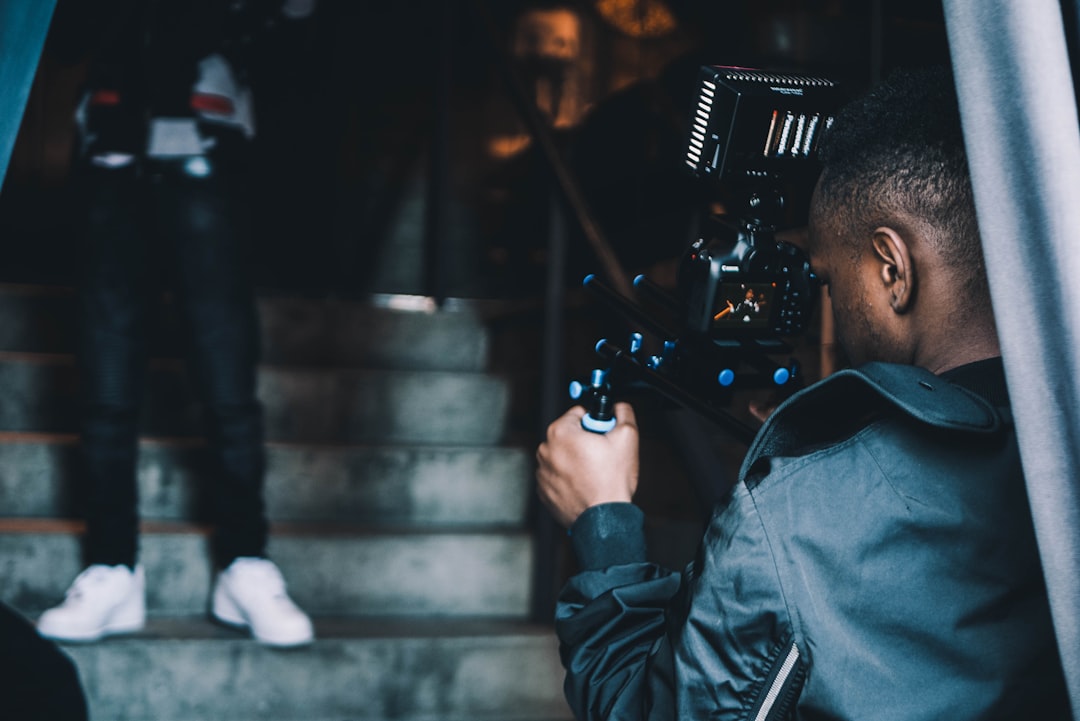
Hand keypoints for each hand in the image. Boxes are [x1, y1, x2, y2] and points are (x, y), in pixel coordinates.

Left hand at [535, 402, 639, 527]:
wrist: (603, 517)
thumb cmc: (611, 481)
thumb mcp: (627, 437)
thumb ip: (623, 413)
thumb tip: (620, 407)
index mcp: (560, 432)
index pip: (577, 413)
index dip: (594, 422)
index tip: (602, 435)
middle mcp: (545, 450)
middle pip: (568, 434)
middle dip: (583, 441)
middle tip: (600, 456)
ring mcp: (542, 472)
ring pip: (562, 455)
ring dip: (575, 460)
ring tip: (593, 473)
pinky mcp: (543, 490)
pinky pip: (557, 475)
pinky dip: (568, 478)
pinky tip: (584, 485)